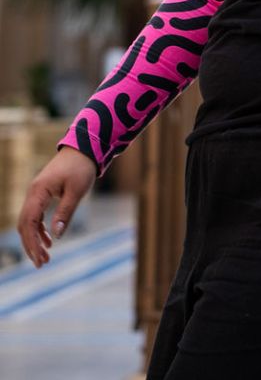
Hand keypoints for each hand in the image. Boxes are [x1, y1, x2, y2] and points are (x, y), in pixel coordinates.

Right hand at [17, 146, 96, 267]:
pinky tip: (49, 241)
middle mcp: (33, 193)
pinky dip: (40, 230)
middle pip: (25, 225)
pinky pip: (36, 216)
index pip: (29, 222)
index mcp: (38, 191)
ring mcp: (36, 193)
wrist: (84, 148)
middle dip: (31, 246)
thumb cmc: (81, 167)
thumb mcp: (76, 191)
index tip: (40, 259)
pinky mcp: (42, 194)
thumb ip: (65, 212)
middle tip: (42, 264)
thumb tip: (56, 235)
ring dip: (35, 240)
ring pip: (29, 222)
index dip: (32, 243)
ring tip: (46, 258)